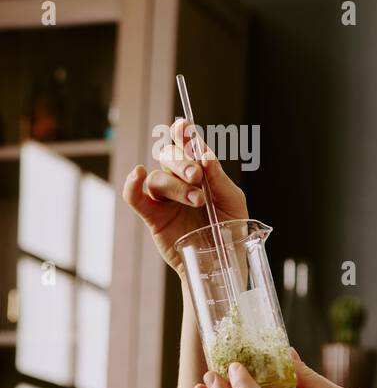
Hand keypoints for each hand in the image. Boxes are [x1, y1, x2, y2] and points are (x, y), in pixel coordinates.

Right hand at [121, 118, 248, 274]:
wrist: (223, 262)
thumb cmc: (230, 231)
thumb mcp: (233, 203)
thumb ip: (220, 180)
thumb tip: (207, 156)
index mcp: (201, 174)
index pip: (189, 147)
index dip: (184, 134)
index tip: (183, 125)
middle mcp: (180, 181)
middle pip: (168, 156)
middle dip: (182, 162)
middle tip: (196, 176)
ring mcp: (165, 198)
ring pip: (158, 177)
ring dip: (175, 185)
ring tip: (197, 200)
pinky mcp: (153, 216)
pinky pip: (134, 197)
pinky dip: (131, 185)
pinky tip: (137, 175)